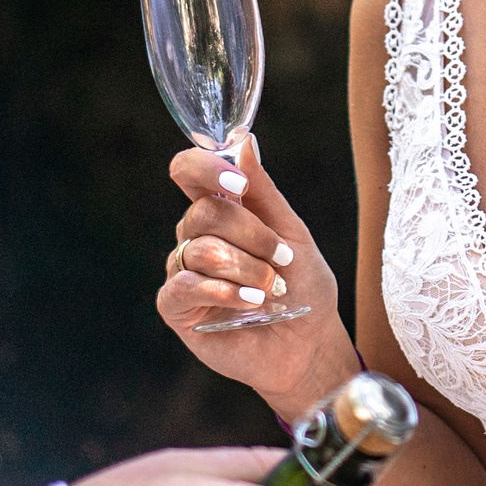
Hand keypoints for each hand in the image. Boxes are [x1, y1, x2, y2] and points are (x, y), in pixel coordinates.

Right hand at [157, 137, 356, 414]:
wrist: (309, 344)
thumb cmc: (302, 286)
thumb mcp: (293, 232)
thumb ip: (264, 191)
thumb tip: (243, 142)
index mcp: (221, 210)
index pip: (188, 171)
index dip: (204, 169)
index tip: (239, 184)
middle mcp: (195, 236)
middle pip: (203, 212)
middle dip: (252, 235)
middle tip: (283, 260)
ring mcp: (183, 271)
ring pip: (202, 250)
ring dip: (248, 269)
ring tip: (273, 291)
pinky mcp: (177, 307)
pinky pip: (186, 285)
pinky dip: (225, 291)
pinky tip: (252, 303)